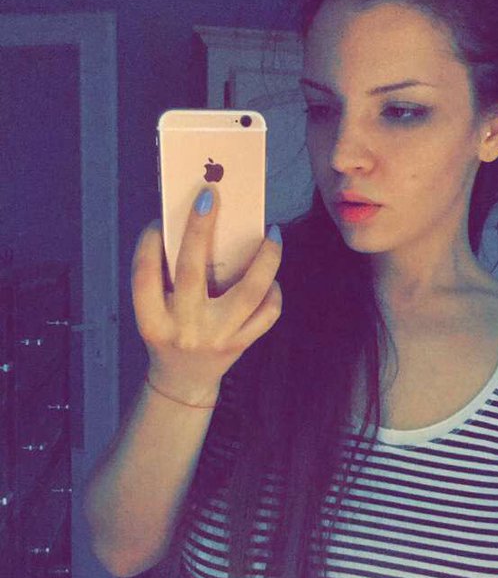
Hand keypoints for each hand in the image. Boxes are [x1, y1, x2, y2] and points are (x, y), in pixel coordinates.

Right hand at [131, 188, 281, 398]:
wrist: (183, 381)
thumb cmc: (168, 332)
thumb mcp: (155, 311)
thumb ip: (166, 277)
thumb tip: (196, 223)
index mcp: (152, 320)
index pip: (144, 274)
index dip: (148, 243)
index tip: (158, 219)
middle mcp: (183, 330)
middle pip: (191, 271)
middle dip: (199, 229)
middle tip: (209, 196)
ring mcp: (216, 338)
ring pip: (248, 292)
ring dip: (264, 259)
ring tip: (272, 232)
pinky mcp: (240, 344)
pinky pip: (267, 314)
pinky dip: (273, 291)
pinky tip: (271, 276)